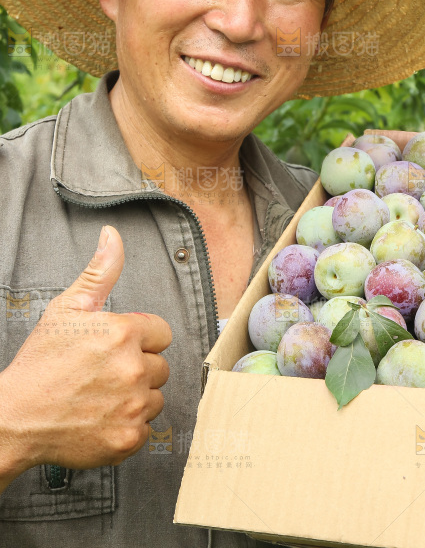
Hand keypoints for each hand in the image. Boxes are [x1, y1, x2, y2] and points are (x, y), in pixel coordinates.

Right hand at [0, 225, 171, 487]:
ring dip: (136, 397)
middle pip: (160, 365)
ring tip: (102, 395)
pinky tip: (102, 418)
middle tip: (103, 374)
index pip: (161, 333)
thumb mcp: (67, 309)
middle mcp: (134, 368)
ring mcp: (133, 405)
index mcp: (123, 333)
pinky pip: (146, 427)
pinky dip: (127, 425)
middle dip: (138, 367)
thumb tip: (112, 235)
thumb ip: (99, 271)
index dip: (139, 339)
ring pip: (156, 396)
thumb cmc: (40, 363)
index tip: (114, 349)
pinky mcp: (128, 437)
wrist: (15, 418)